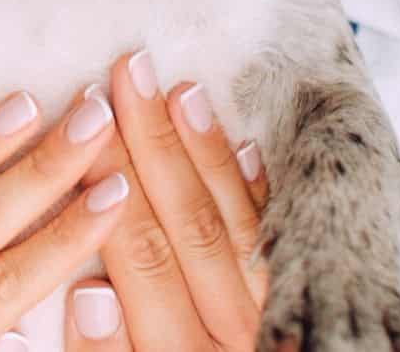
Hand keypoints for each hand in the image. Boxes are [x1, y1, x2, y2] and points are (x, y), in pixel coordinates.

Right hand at [62, 53, 268, 350]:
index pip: (136, 258)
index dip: (105, 188)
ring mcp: (285, 324)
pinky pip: (290, 248)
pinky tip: (250, 149)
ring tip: (181, 91)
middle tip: (127, 73)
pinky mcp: (318, 315)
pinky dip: (269, 197)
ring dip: (207, 156)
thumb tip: (88, 290)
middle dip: (151, 145)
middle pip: (187, 227)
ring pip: (240, 227)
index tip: (80, 127)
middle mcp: (237, 338)